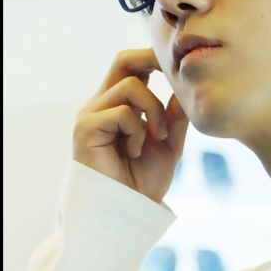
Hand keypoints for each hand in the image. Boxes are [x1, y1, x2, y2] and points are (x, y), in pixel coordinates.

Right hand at [73, 48, 188, 203]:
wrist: (126, 214)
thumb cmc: (143, 182)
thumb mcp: (169, 143)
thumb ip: (174, 115)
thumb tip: (184, 87)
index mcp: (121, 105)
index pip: (133, 66)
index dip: (154, 57)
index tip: (177, 63)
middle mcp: (103, 104)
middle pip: (123, 60)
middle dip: (151, 59)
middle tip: (173, 72)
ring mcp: (91, 114)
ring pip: (131, 86)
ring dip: (154, 111)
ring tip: (156, 138)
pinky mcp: (85, 128)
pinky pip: (123, 112)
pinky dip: (138, 131)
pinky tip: (134, 151)